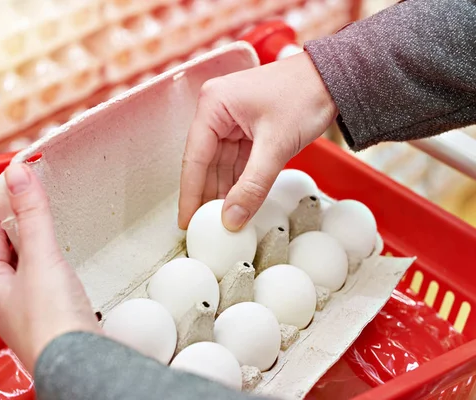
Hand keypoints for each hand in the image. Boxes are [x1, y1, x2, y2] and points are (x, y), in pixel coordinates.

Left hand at [0, 163, 100, 371]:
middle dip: (21, 230)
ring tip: (52, 233)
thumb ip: (31, 215)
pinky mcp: (50, 318)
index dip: (2, 213)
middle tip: (37, 209)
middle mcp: (4, 301)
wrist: (80, 361)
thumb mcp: (40, 257)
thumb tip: (16, 175)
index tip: (17, 194)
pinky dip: (53, 268)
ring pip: (26, 270)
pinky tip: (66, 267)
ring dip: (37, 250)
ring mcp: (26, 312)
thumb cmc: (52, 322)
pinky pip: (44, 284)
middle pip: (6, 254)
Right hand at [178, 52, 337, 230]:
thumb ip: (252, 186)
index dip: (190, 193)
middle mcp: (216, 111)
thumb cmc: (306, 95)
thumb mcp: (276, 146)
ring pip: (220, 165)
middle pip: (204, 163)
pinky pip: (236, 160)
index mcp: (213, 105)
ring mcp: (230, 120)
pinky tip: (237, 202)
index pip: (194, 157)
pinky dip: (238, 181)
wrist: (335, 78)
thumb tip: (231, 219)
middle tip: (203, 227)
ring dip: (223, 191)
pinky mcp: (245, 128)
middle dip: (206, 195)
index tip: (186, 221)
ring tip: (222, 220)